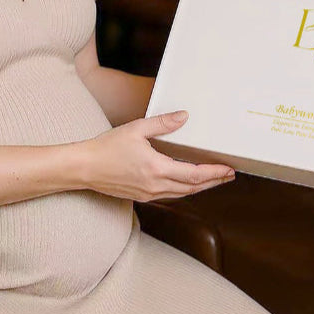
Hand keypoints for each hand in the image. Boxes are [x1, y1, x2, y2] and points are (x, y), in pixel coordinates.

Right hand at [76, 110, 235, 202]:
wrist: (84, 168)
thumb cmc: (107, 147)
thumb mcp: (136, 129)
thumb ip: (162, 124)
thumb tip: (184, 116)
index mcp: (156, 169)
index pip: (194, 175)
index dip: (214, 173)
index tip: (228, 169)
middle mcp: (155, 186)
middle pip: (192, 188)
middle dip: (213, 182)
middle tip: (229, 175)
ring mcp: (149, 194)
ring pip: (182, 194)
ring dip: (201, 187)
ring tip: (214, 179)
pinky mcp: (142, 197)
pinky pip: (170, 195)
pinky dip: (185, 190)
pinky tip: (188, 183)